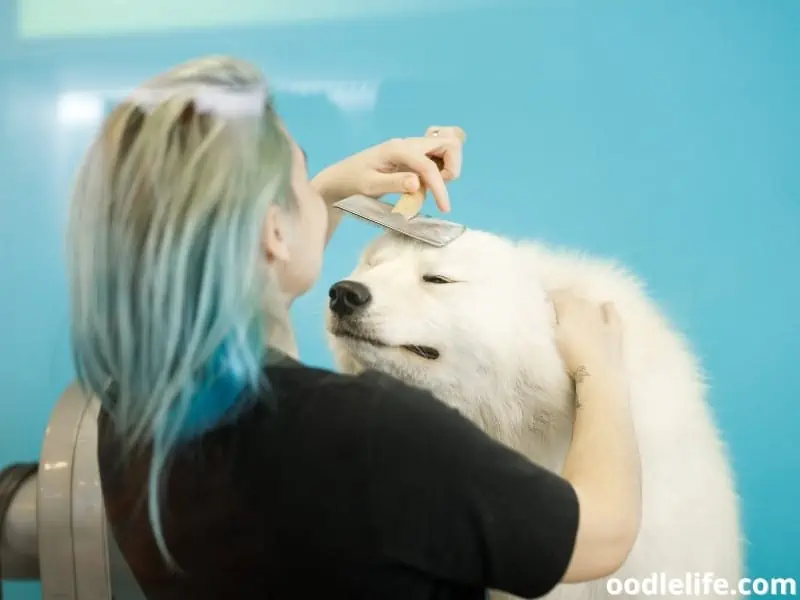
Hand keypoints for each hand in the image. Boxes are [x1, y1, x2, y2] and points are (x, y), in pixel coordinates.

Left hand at [314, 126, 465, 212]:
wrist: (339, 179)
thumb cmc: (351, 183)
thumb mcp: (369, 187)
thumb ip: (394, 184)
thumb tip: (417, 183)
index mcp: (398, 149)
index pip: (429, 166)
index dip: (440, 188)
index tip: (444, 209)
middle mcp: (408, 143)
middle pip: (449, 142)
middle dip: (452, 166)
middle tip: (436, 187)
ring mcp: (411, 147)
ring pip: (446, 145)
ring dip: (447, 166)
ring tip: (430, 186)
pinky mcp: (411, 155)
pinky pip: (436, 154)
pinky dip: (439, 167)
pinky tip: (424, 183)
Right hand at [550, 291, 623, 384]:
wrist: (597, 371)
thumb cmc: (570, 356)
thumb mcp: (554, 337)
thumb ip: (552, 321)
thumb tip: (548, 310)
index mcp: (568, 308)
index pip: (557, 295)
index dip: (550, 297)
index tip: (544, 302)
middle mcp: (585, 308)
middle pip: (573, 298)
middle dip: (564, 301)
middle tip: (557, 310)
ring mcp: (601, 318)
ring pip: (590, 304)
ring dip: (582, 305)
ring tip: (576, 311)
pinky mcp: (614, 328)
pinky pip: (611, 312)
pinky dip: (607, 308)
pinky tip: (605, 305)